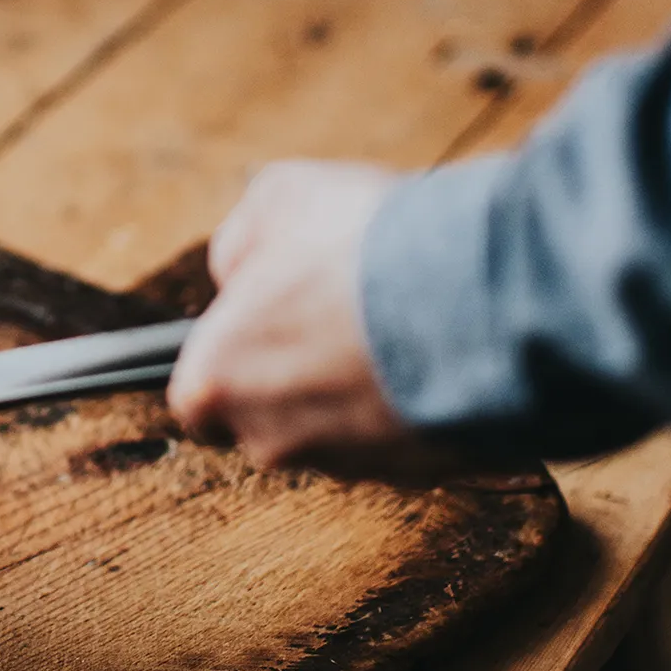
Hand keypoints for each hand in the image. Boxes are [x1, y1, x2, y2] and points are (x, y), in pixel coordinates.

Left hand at [167, 161, 409, 472]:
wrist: (472, 295)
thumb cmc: (361, 243)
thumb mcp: (276, 198)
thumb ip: (240, 243)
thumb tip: (239, 272)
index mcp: (215, 380)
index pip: (199, 394)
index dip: (232, 354)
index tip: (265, 321)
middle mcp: (270, 438)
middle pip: (270, 415)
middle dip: (299, 370)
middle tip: (337, 313)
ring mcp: (346, 463)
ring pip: (339, 430)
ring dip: (359, 385)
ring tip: (395, 323)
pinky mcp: (417, 472)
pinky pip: (403, 440)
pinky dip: (413, 403)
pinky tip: (433, 351)